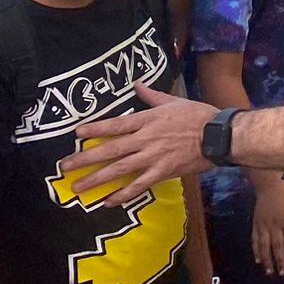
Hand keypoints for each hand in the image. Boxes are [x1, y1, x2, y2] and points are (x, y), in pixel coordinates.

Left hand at [70, 83, 217, 204]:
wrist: (219, 135)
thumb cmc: (198, 115)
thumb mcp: (174, 101)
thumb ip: (152, 95)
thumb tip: (137, 83)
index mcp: (148, 120)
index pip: (116, 125)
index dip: (96, 129)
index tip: (77, 134)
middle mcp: (146, 139)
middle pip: (110, 150)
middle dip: (85, 159)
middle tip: (64, 168)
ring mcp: (153, 157)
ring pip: (119, 169)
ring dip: (97, 179)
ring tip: (78, 188)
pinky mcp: (163, 172)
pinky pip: (139, 185)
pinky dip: (123, 194)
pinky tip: (108, 201)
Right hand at [251, 176, 283, 276]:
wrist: (268, 185)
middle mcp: (275, 225)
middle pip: (278, 246)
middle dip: (281, 260)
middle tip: (283, 273)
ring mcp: (264, 226)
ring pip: (265, 246)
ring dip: (267, 259)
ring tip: (270, 271)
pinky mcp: (255, 224)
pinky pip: (255, 240)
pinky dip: (256, 251)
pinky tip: (258, 260)